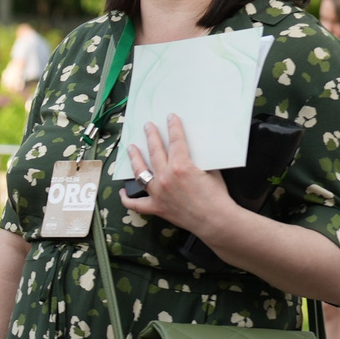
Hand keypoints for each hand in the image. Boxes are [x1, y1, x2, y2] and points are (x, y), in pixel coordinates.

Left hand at [123, 115, 233, 237]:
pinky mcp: (156, 208)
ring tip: (131, 148)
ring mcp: (158, 193)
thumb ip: (198, 161)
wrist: (215, 220)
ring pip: (140, 172)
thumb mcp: (211, 171)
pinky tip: (122, 191)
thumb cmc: (217, 197)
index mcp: (180, 166)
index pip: (175, 141)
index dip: (173, 127)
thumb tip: (192, 154)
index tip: (169, 118)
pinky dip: (127, 198)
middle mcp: (165, 177)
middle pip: (155, 151)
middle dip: (151, 136)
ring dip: (135, 159)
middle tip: (147, 127)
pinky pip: (136, 204)